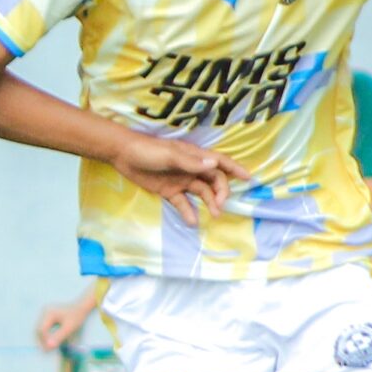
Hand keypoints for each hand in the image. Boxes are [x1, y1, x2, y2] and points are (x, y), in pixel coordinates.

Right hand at [34, 296, 98, 350]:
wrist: (81, 307)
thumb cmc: (77, 317)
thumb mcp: (69, 328)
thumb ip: (58, 337)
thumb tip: (48, 346)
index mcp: (49, 313)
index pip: (41, 330)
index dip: (44, 341)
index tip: (49, 350)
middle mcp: (45, 311)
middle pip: (39, 329)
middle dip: (42, 340)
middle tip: (48, 351)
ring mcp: (45, 313)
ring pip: (40, 329)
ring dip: (44, 338)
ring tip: (50, 347)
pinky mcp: (47, 315)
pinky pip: (44, 327)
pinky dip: (47, 334)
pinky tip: (52, 340)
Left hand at [106, 135, 250, 223]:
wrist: (122, 155)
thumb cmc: (147, 150)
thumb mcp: (169, 155)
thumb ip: (190, 161)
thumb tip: (214, 165)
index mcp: (194, 156)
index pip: (219, 162)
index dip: (234, 168)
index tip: (249, 178)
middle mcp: (191, 168)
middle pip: (213, 181)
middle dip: (221, 192)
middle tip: (220, 206)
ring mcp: (180, 180)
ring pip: (201, 192)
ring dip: (209, 203)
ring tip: (214, 215)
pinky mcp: (168, 190)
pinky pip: (183, 203)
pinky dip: (188, 212)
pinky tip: (192, 221)